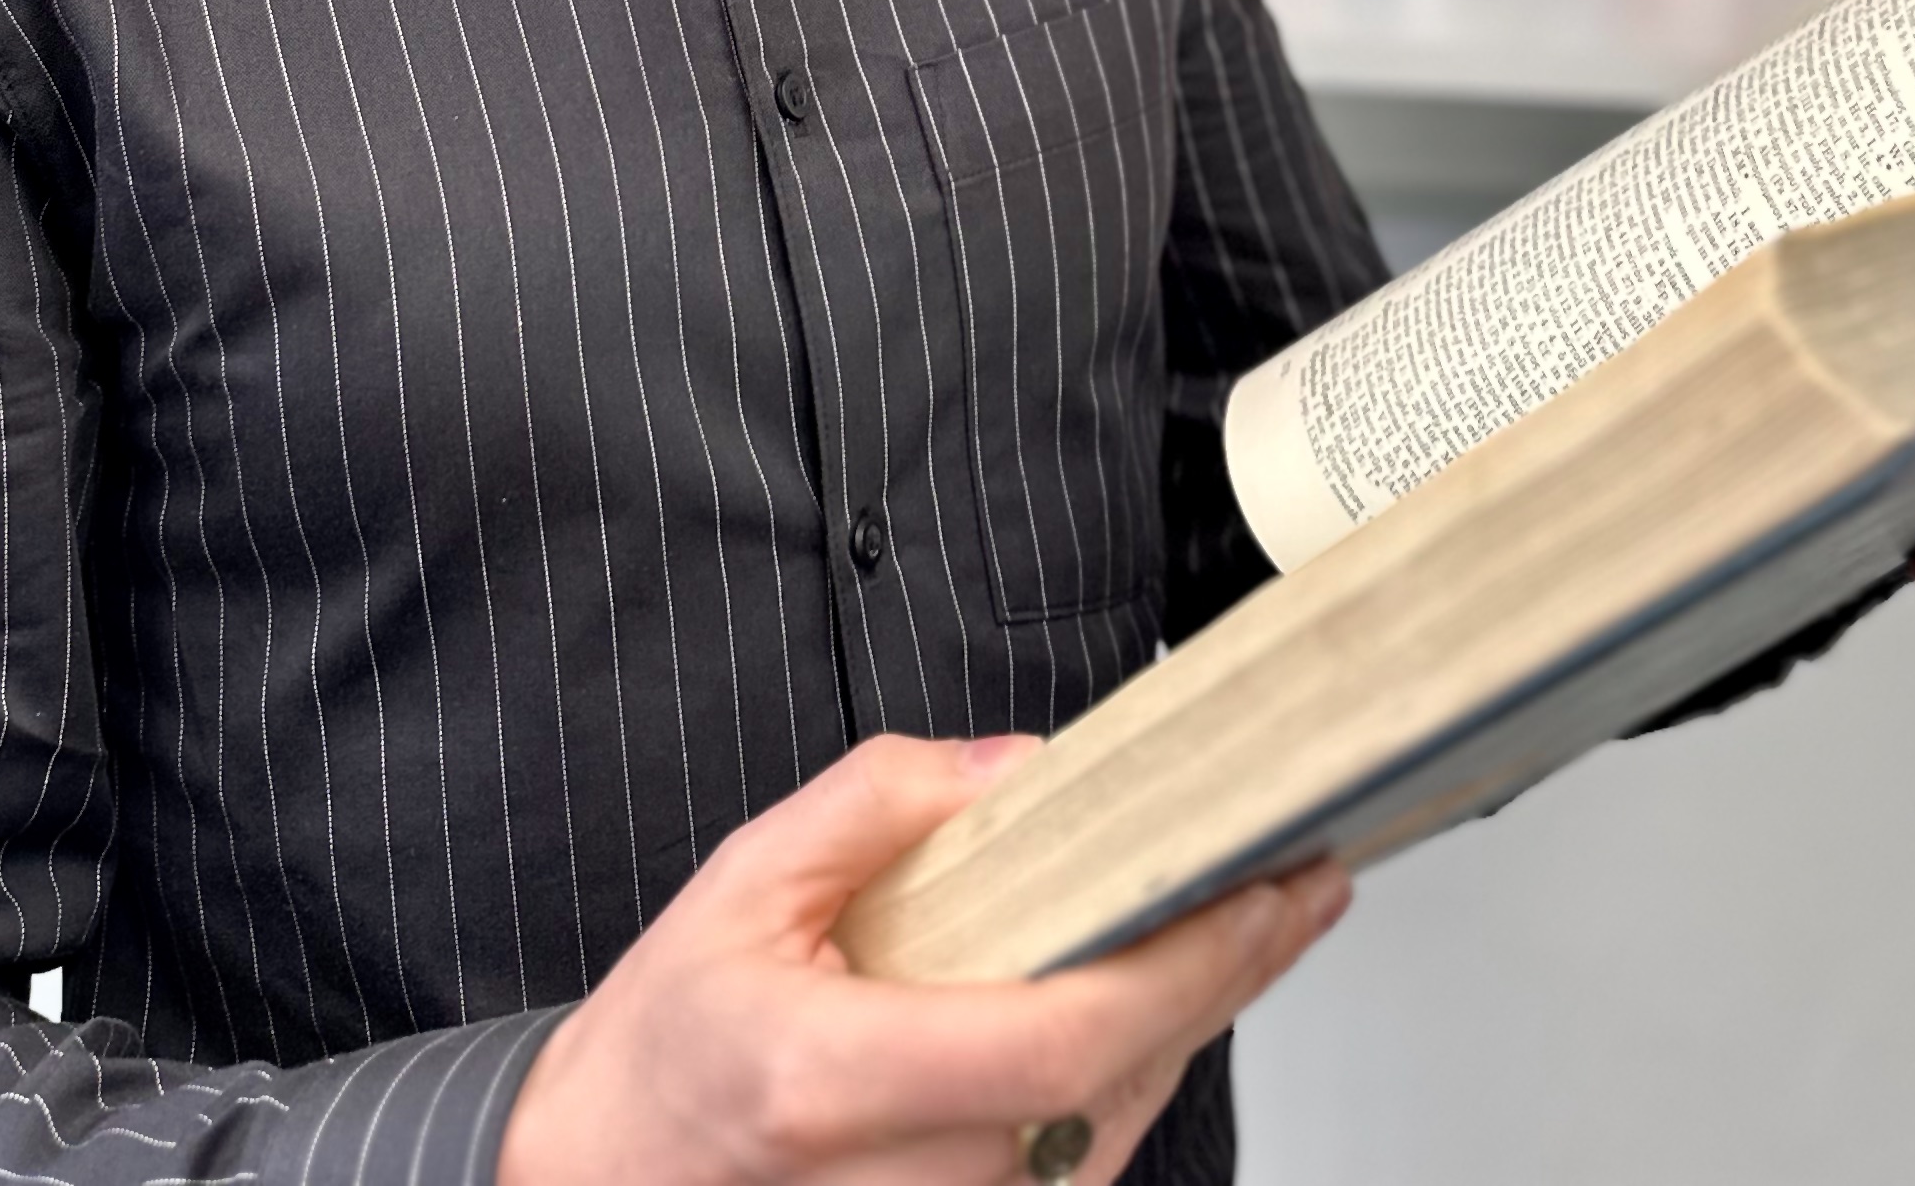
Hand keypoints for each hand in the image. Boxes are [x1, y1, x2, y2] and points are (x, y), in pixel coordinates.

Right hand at [500, 730, 1351, 1185]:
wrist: (606, 1181)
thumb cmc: (670, 1048)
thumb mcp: (743, 884)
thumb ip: (881, 806)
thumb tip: (1021, 770)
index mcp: (841, 1079)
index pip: (1066, 1037)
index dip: (1188, 965)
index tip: (1267, 893)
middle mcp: (915, 1182)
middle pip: (1124, 1075)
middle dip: (1229, 970)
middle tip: (1308, 876)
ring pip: (1121, 1119)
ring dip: (1199, 1016)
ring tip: (1266, 916)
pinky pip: (1087, 1151)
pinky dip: (1140, 1066)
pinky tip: (1175, 993)